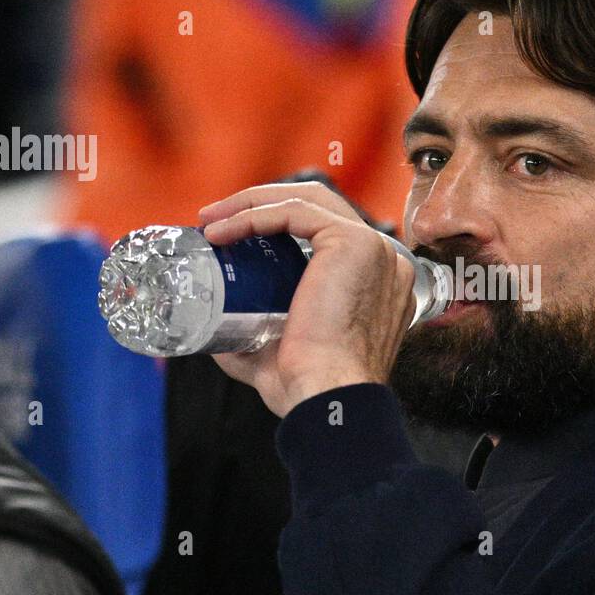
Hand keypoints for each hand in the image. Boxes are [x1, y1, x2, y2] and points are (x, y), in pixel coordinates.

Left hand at [198, 178, 416, 415]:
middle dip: (261, 205)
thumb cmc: (308, 385)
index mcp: (376, 283)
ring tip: (211, 221)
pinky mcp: (354, 243)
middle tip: (215, 222)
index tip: (231, 237)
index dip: (277, 225)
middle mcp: (383, 260)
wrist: (327, 395)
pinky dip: (254, 215)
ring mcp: (373, 248)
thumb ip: (256, 335)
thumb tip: (218, 331)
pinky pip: (295, 212)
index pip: (327, 232)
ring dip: (253, 203)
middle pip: (319, 207)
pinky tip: (222, 231)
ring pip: (307, 199)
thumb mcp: (277, 348)